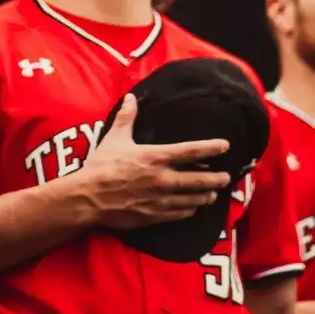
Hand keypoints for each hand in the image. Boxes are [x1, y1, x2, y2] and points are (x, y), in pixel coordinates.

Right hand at [76, 93, 233, 229]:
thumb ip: (127, 118)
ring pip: (192, 199)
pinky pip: (179, 214)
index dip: (211, 147)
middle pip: (200, 180)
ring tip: (213, 194)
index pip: (192, 151)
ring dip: (206, 196)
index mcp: (156, 157)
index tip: (225, 145)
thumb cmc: (101, 166)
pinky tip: (193, 209)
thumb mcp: (114, 138)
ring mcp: (161, 200)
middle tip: (226, 177)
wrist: (88, 198)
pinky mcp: (154, 216)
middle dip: (217, 179)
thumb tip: (130, 97)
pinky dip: (189, 210)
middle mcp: (163, 179)